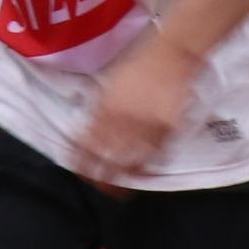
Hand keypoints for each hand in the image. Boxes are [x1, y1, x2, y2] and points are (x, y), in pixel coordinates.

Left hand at [79, 32, 197, 189]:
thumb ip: (97, 110)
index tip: (78, 172)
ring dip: (123, 177)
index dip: (81, 160)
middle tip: (99, 188)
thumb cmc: (137, 68)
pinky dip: (149, 166)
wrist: (170, 56)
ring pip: (131, 160)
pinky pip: (156, 154)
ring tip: (119, 192)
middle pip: (107, 156)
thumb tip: (82, 131)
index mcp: (107, 109)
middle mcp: (124, 120)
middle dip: (101, 177)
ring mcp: (146, 125)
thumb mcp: (109, 86)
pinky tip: (143, 174)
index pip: (88, 142)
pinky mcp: (167, 128)